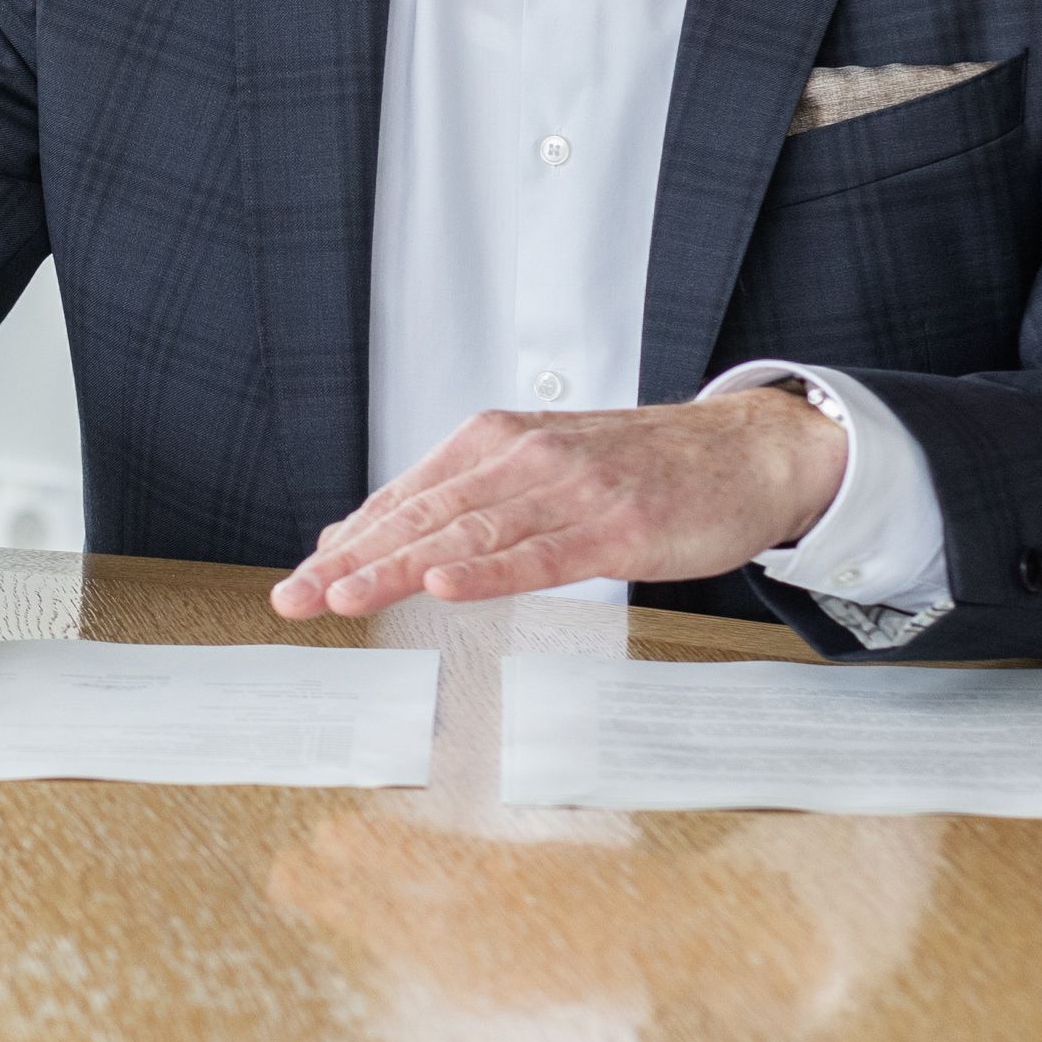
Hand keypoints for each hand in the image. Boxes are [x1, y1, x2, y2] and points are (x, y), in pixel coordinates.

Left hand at [269, 387, 843, 617]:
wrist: (744, 452)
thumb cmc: (639, 466)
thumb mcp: (539, 468)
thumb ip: (462, 502)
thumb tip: (366, 541)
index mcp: (497, 444)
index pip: (405, 498)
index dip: (348, 543)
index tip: (298, 581)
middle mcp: (524, 461)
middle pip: (423, 517)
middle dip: (352, 561)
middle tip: (297, 597)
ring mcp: (571, 493)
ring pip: (470, 536)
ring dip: (401, 569)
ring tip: (344, 596)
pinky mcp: (618, 528)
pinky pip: (542, 555)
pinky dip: (490, 572)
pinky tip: (447, 585)